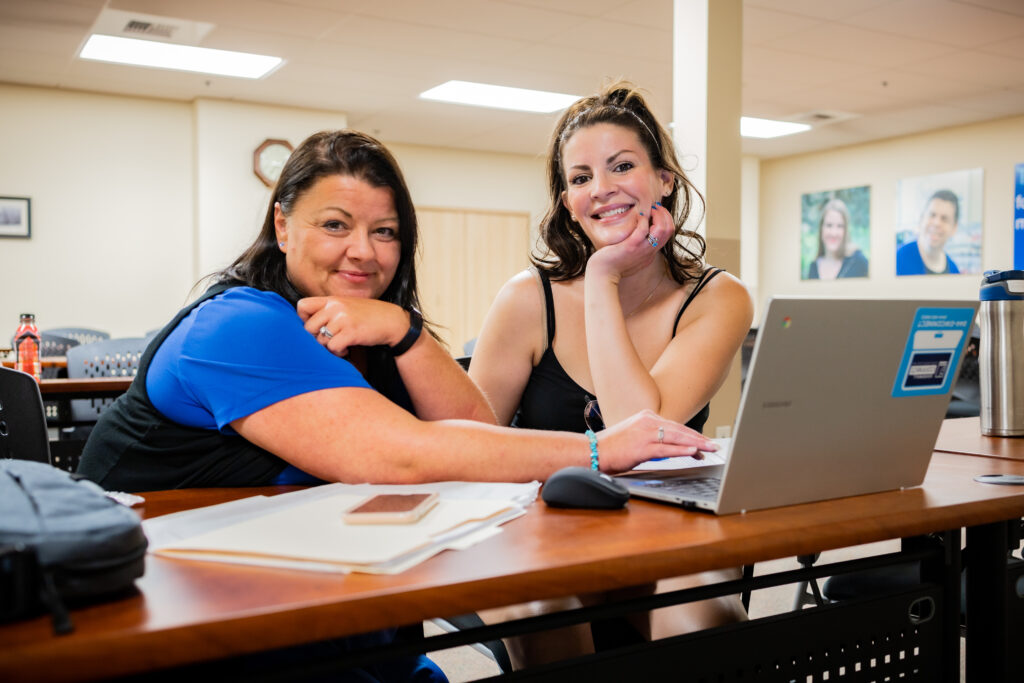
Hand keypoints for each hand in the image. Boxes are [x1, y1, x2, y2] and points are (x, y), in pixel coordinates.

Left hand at [297, 296, 406, 356]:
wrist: (392, 320)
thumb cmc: (369, 316)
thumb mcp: (347, 306)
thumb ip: (329, 311)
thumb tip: (307, 325)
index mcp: (332, 300)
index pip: (302, 306)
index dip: (304, 319)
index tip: (315, 327)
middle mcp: (335, 307)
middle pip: (308, 327)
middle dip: (316, 338)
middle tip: (329, 341)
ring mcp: (343, 319)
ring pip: (320, 340)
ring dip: (329, 347)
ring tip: (340, 345)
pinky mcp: (351, 332)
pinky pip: (332, 347)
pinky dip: (338, 352)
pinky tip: (346, 350)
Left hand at [586, 203, 674, 281]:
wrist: (602, 275)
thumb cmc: (611, 264)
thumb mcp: (629, 256)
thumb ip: (636, 247)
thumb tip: (637, 232)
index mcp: (650, 253)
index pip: (667, 234)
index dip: (665, 220)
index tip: (656, 212)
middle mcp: (649, 251)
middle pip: (669, 230)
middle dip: (665, 214)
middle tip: (655, 207)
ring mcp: (642, 249)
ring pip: (662, 229)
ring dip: (658, 215)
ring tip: (650, 209)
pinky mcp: (631, 246)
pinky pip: (643, 229)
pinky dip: (643, 219)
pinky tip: (638, 216)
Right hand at [596, 409, 717, 473]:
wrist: (593, 451)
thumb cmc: (612, 447)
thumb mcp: (635, 435)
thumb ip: (653, 437)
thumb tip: (671, 446)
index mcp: (647, 416)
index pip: (676, 426)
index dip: (693, 435)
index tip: (705, 442)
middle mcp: (648, 421)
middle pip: (680, 430)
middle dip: (700, 438)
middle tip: (715, 445)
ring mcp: (645, 433)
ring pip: (677, 438)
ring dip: (697, 444)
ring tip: (710, 449)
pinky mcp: (642, 447)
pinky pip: (667, 449)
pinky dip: (682, 450)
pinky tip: (694, 452)